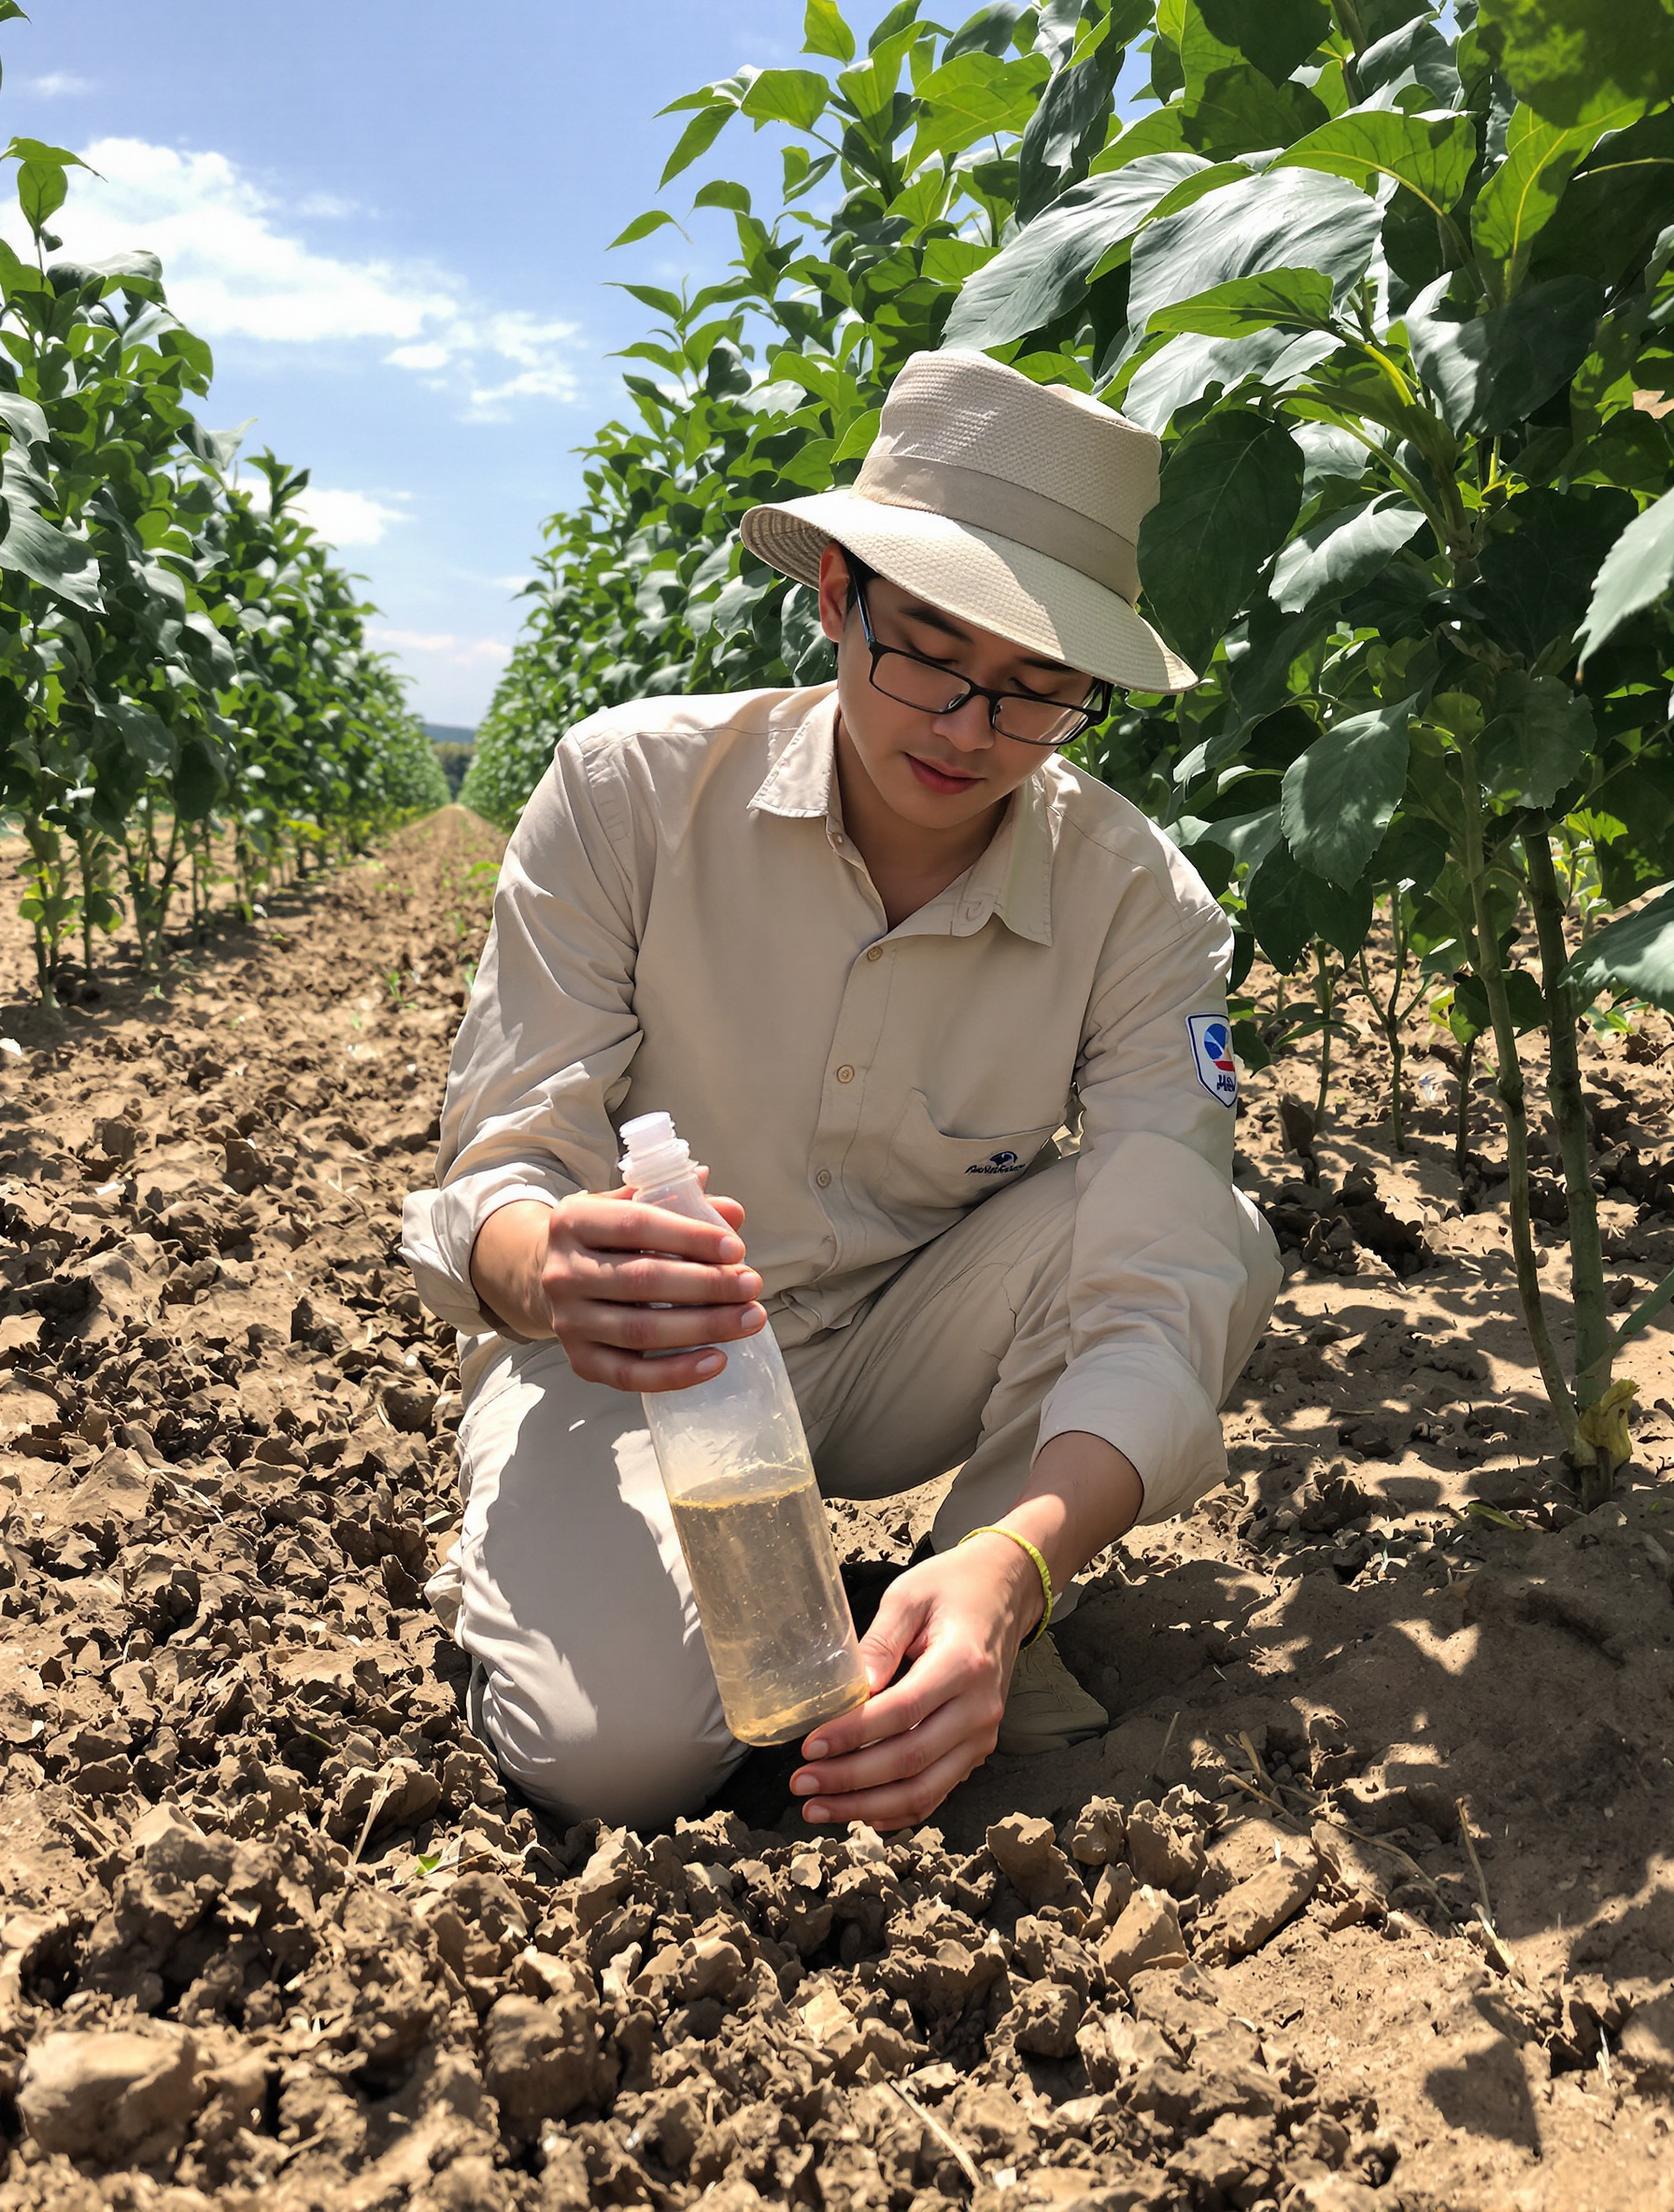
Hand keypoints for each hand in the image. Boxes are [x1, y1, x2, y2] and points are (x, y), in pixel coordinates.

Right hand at [468, 1182, 766, 1390]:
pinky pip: (630, 1376)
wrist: (546, 1276)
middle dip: (707, 1285)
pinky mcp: (579, 1360)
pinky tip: (717, 1361)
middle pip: (643, 1281)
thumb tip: (732, 1213)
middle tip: (753, 1284)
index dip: (689, 1237)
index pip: (636, 1225)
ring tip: (750, 1319)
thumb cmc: (606, 1238)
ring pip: (641, 1331)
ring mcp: (568, 1321)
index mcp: (573, 1221)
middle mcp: (563, 1272)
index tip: (737, 1247)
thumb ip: (680, 1204)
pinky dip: (675, 1373)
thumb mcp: (630, 1207)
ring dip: (703, 1327)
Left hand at [788, 1532, 1043, 1828]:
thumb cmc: (953, 1588)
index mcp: (963, 1665)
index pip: (902, 1712)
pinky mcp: (977, 1749)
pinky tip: (860, 1813)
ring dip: (867, 1806)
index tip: (810, 1747)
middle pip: (910, 1761)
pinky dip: (898, 1812)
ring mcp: (982, 1735)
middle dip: (850, 1779)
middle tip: (801, 1782)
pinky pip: (937, 1792)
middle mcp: (979, 1709)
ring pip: (924, 1790)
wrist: (1005, 1592)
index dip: (854, 1734)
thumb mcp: (910, 1596)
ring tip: (818, 1807)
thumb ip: (880, 1642)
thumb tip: (852, 1688)